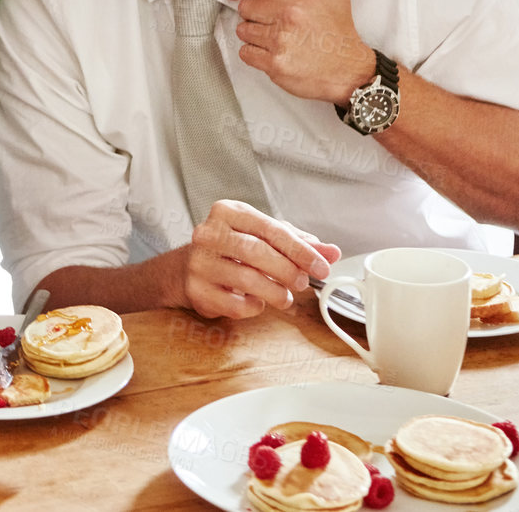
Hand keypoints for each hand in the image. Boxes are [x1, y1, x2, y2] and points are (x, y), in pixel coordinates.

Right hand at [173, 200, 340, 319]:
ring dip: (276, 293)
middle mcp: (208, 233)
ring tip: (284, 297)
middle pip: (258, 252)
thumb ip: (298, 243)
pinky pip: (236, 304)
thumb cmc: (231, 249)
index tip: (323, 266)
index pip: (271, 229)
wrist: (186, 268)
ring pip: (248, 280)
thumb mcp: (263, 237)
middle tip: (303, 283)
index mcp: (228, 212)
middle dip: (289, 271)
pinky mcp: (196, 290)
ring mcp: (199, 262)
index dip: (301, 250)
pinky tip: (257, 301)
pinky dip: (254, 307)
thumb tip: (332, 252)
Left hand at [228, 0, 376, 103]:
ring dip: (254, 34)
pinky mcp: (275, 63)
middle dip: (254, 13)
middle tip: (273, 19)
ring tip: (277, 36)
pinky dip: (255, 54)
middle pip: (246, 6)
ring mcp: (280, 39)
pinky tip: (274, 51)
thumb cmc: (339, 27)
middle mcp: (289, 12)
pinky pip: (245, 52)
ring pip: (243, 29)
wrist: (349, 70)